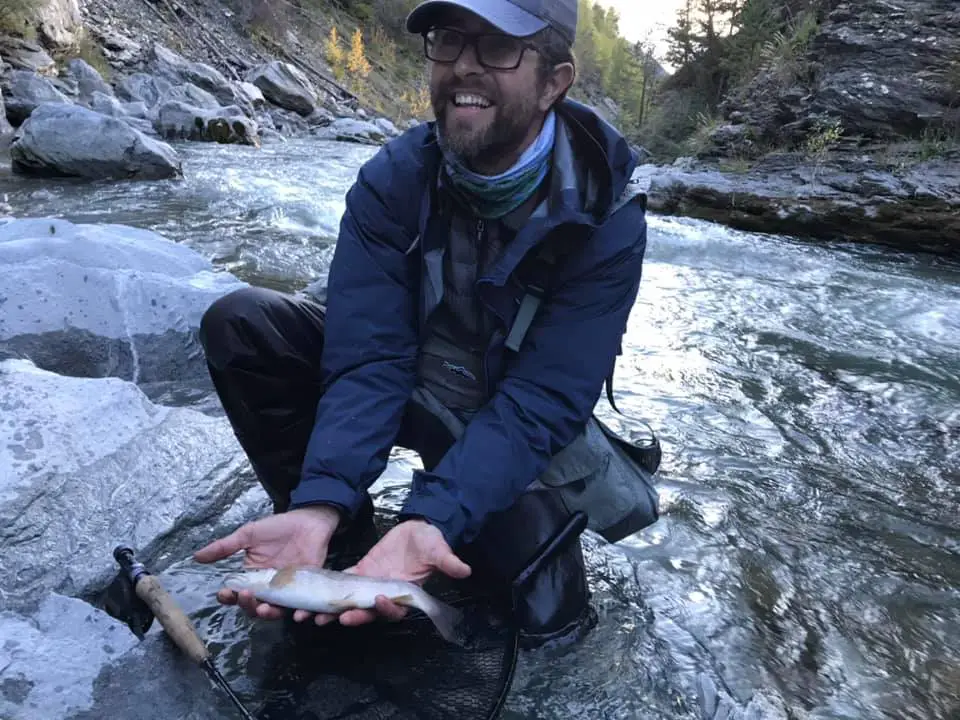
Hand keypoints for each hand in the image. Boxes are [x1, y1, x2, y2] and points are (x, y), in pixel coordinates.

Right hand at [194, 505, 339, 622]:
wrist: (308, 521)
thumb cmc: (278, 527)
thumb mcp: (249, 534)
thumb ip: (225, 547)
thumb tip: (196, 557)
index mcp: (252, 577)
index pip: (236, 594)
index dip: (229, 597)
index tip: (224, 593)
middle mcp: (268, 588)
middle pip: (253, 606)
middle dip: (247, 606)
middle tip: (246, 595)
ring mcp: (287, 590)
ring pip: (275, 611)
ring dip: (268, 615)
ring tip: (264, 609)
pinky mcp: (306, 589)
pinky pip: (302, 607)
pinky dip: (300, 613)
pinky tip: (298, 614)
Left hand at [318, 518, 470, 627]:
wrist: (420, 528)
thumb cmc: (431, 542)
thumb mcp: (440, 550)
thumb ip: (448, 562)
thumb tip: (465, 570)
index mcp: (406, 593)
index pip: (395, 609)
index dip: (386, 609)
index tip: (378, 601)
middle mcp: (386, 593)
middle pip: (367, 611)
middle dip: (350, 615)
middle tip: (332, 618)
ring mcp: (372, 584)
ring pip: (351, 601)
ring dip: (332, 608)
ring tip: (311, 615)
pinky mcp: (362, 570)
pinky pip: (344, 582)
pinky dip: (330, 587)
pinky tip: (314, 589)